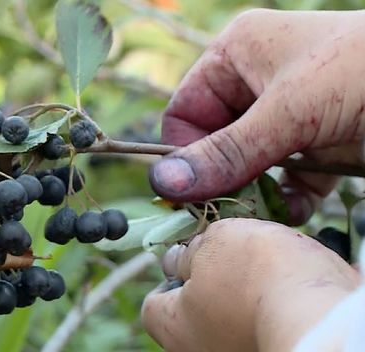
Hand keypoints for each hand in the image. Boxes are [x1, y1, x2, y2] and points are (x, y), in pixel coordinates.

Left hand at [141, 218, 358, 351]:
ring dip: (247, 286)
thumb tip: (183, 257)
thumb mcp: (214, 243)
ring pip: (233, 312)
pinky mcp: (275, 344)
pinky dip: (276, 299)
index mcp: (175, 329)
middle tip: (230, 253)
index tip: (187, 257)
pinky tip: (289, 278)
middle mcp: (203, 349)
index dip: (168, 277)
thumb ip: (193, 250)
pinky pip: (268, 318)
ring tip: (267, 261)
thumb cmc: (257, 278)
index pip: (153, 306)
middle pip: (194, 307)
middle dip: (210, 276)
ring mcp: (239, 350)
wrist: (323, 316)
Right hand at [149, 9, 364, 224]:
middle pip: (214, 141)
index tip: (195, 193)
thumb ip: (228, 151)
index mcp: (237, 54)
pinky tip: (295, 209)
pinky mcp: (317, 139)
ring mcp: (288, 112)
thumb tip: (164, 184)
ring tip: (263, 213)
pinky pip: (285, 174)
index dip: (185, 153)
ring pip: (248, 162)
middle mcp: (256, 80)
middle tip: (228, 211)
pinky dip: (287, 196)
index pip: (185, 111)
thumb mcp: (291, 113)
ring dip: (254, 191)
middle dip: (223, 178)